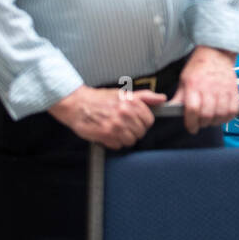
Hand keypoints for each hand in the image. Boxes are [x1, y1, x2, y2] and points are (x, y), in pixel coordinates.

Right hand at [50, 85, 167, 149]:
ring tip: (113, 129)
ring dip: (122, 138)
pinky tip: (106, 133)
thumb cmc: (99, 99)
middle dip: (132, 130)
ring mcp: (116, 124)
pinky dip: (112, 142)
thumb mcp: (123, 93)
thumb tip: (162, 99)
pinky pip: (118, 146)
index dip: (142, 122)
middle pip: (141, 132)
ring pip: (130, 141)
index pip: (149, 120)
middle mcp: (125, 112)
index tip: (134, 121)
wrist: (76, 103)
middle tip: (121, 125)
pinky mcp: (106, 134)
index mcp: (131, 102)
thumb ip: (144, 97)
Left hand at [170, 46, 238, 132]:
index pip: (192, 109)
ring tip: (210, 120)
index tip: (191, 128)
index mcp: (194, 84)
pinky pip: (233, 110)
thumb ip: (179, 96)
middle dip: (202, 124)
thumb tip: (172, 110)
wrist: (216, 52)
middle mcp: (209, 87)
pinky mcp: (233, 91)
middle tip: (200, 123)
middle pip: (206, 115)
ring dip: (214, 122)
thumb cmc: (199, 65)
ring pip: (220, 114)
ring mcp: (223, 89)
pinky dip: (227, 117)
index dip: (191, 123)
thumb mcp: (184, 79)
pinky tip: (222, 116)